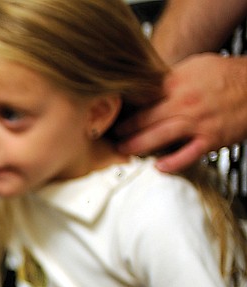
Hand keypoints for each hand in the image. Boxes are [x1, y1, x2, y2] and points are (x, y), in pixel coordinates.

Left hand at [117, 53, 246, 172]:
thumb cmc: (227, 75)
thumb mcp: (194, 66)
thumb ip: (169, 79)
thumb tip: (147, 87)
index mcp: (178, 84)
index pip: (143, 98)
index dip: (126, 107)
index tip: (113, 113)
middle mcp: (185, 103)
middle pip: (146, 118)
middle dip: (125, 129)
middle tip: (111, 136)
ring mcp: (197, 123)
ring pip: (160, 136)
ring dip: (138, 145)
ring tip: (124, 150)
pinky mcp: (210, 139)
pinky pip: (188, 155)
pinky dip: (172, 163)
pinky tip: (159, 167)